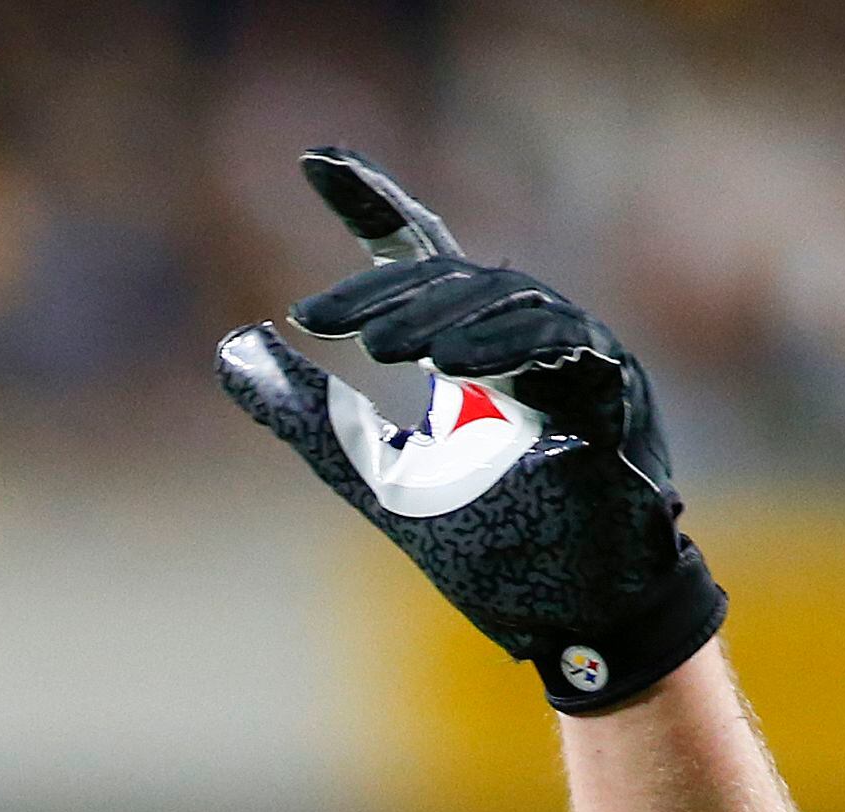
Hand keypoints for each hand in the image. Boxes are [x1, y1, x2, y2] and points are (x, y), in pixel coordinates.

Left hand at [216, 148, 723, 714]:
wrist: (562, 617)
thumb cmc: (486, 536)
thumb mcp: (366, 467)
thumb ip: (303, 410)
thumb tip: (228, 348)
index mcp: (469, 343)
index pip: (420, 255)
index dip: (372, 203)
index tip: (314, 162)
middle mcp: (529, 339)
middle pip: (461, 281)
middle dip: (389, 293)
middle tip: (320, 320)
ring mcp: (580, 367)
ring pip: (521, 307)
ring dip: (445, 322)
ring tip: (377, 349)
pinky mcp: (617, 411)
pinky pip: (578, 361)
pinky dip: (519, 357)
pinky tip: (460, 371)